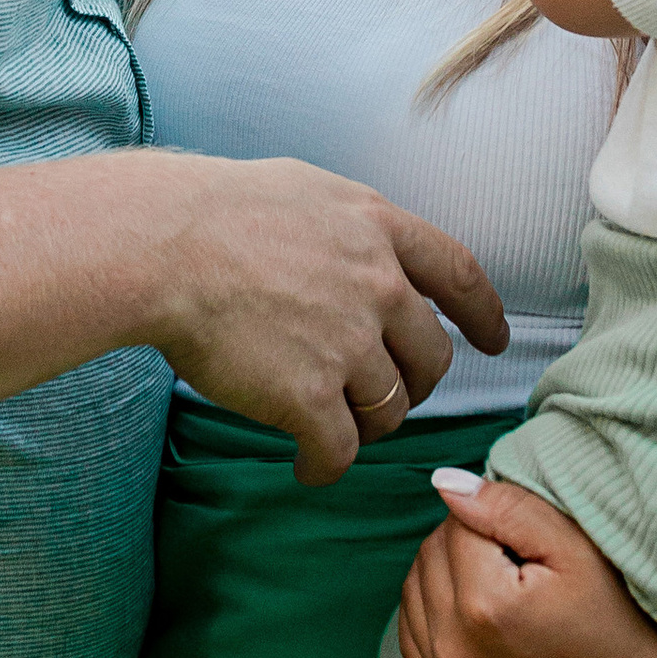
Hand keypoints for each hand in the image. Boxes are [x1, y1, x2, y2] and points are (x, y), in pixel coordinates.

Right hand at [154, 156, 508, 486]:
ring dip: (365, 426)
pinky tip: (305, 467)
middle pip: (430, 357)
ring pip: (389, 410)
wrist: (162, 247)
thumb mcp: (304, 189)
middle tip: (385, 397)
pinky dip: (324, 467)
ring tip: (328, 427)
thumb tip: (358, 246)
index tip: (494, 340)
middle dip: (415, 385)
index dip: (482, 313)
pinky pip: (338, 451)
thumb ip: (347, 225)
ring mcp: (348, 343)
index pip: (458, 275)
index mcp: (378, 228)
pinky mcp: (309, 396)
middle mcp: (378, 285)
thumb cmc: (212, 211)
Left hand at [395, 474, 656, 657]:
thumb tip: (445, 482)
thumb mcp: (574, 549)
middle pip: (430, 556)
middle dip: (466, 545)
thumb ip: (507, 507)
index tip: (531, 545)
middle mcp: (455, 653)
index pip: (456, 523)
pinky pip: (411, 640)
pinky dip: (434, 618)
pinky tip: (477, 617)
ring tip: (501, 587)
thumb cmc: (617, 618)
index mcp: (485, 608)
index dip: (496, 522)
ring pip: (412, 594)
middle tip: (520, 564)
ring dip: (446, 578)